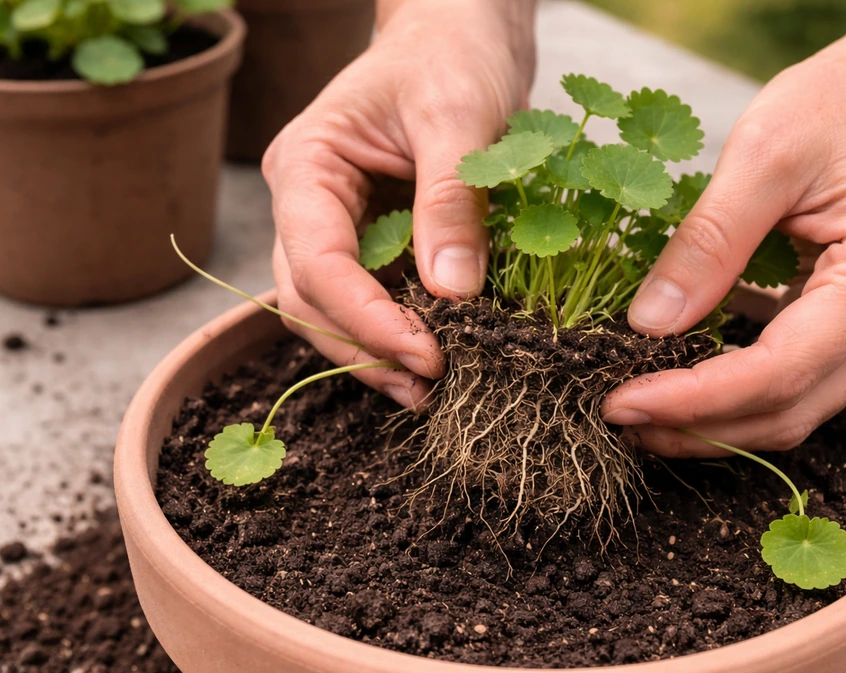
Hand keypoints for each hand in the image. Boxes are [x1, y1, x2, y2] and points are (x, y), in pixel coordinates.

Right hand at [262, 0, 534, 409]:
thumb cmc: (452, 56)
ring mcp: (336, 228)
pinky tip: (437, 361)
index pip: (315, 263)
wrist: (462, 35)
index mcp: (307, 166)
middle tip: (431, 385)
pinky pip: (371, 302)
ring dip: (374, 356)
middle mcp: (308, 205)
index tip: (428, 353)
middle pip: (309, 300)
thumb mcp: (459, 117)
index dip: (365, 319)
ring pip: (331, 312)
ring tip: (432, 389)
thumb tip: (452, 293)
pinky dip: (396, 336)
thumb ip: (450, 202)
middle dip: (363, 349)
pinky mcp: (373, 243)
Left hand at [600, 25, 845, 456]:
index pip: (780, 370)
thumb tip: (649, 323)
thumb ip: (710, 240)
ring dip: (710, 427)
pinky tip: (677, 392)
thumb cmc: (838, 109)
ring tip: (637, 415)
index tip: (622, 402)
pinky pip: (788, 388)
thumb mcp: (764, 153)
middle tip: (615, 414)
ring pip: (789, 413)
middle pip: (787, 409)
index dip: (697, 399)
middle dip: (696, 426)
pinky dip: (730, 402)